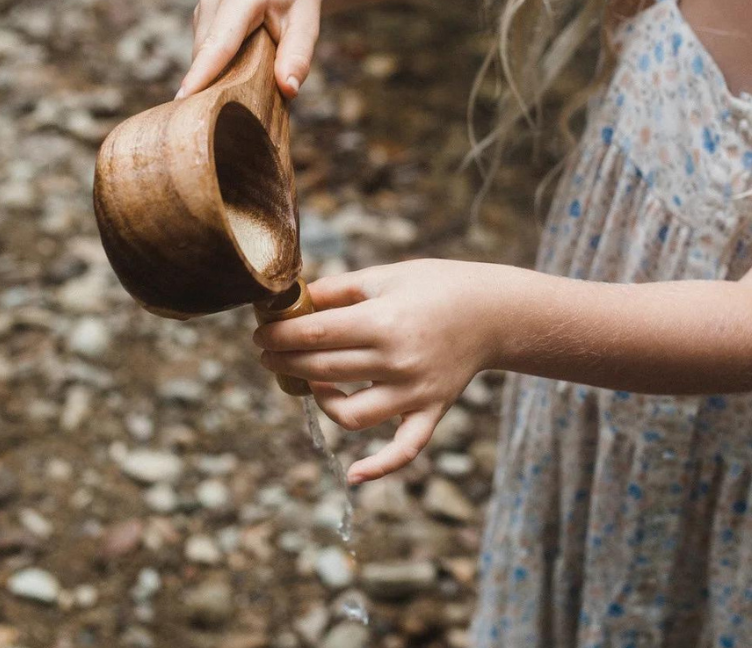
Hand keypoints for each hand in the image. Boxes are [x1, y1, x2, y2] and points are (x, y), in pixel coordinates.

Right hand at [175, 0, 324, 101]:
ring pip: (202, 55)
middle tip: (242, 107)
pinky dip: (218, 64)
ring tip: (249, 77)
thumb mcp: (308, 21)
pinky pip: (203, 50)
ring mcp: (203, 5)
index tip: (184, 98)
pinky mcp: (200, 15)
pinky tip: (240, 64)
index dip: (202, 73)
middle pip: (206, 54)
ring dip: (219, 73)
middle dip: (217, 82)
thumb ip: (299, 55)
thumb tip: (288, 89)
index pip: (219, 43)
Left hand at [252, 259, 494, 483]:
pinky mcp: (431, 412)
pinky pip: (404, 450)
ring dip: (319, 402)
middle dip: (285, 363)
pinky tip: (353, 475)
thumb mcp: (384, 276)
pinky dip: (379, 467)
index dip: (280, 336)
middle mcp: (396, 362)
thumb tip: (292, 300)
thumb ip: (337, 290)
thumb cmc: (434, 285)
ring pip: (351, 415)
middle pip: (323, 371)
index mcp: (383, 322)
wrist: (492, 311)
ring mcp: (414, 393)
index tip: (260, 334)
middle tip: (266, 353)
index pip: (315, 335)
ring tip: (306, 382)